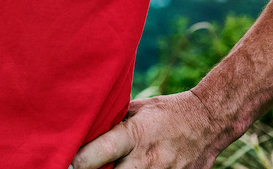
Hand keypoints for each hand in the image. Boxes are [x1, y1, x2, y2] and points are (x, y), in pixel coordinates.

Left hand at [70, 91, 226, 168]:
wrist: (209, 121)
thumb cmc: (165, 112)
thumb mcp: (136, 109)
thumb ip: (112, 123)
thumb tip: (83, 130)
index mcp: (134, 135)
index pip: (96, 154)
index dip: (77, 162)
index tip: (63, 163)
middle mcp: (148, 159)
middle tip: (81, 168)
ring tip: (110, 166)